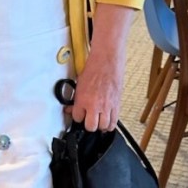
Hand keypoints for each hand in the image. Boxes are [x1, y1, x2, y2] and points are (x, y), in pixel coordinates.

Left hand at [66, 2, 134, 130]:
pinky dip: (110, 124)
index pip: (77, 118)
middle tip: (88, 120)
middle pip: (91, 126)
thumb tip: (71, 107)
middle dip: (88, 124)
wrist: (107, 60)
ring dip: (100, 125)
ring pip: (103, 126)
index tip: (78, 114)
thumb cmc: (93, 68)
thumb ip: (76, 98)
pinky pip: (114, 121)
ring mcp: (107, 106)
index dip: (77, 117)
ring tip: (98, 121)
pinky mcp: (116, 104)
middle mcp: (95, 105)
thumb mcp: (79, 84)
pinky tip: (107, 122)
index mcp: (83, 99)